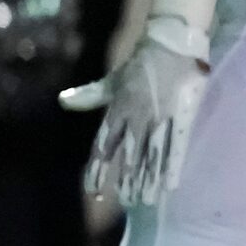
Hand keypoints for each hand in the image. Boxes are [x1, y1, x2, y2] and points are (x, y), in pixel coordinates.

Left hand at [59, 16, 209, 205]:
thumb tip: (63, 101)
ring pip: (151, 155)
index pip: (104, 145)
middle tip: (123, 201)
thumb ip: (90, 95)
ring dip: (147, 179)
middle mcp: (136, 117)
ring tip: (144, 200)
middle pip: (128, 155)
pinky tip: (170, 185)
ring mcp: (159, 117)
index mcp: (118, 109)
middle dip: (125, 179)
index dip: (97, 168)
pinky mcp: (181, 116)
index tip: (91, 190)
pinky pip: (176, 145)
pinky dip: (172, 165)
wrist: (171, 43)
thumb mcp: (112, 81)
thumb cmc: (140, 65)